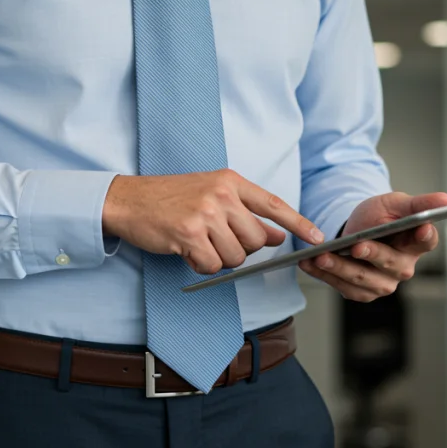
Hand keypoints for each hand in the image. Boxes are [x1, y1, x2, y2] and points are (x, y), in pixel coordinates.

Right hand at [102, 169, 322, 274]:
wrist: (129, 200)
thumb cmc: (170, 199)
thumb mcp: (212, 197)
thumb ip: (246, 215)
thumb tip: (277, 236)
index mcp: (230, 181)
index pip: (273, 204)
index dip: (298, 222)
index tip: (318, 236)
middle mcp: (221, 195)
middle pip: (255, 240)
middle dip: (240, 250)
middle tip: (215, 241)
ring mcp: (205, 214)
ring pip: (235, 257)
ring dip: (218, 259)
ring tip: (197, 243)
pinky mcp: (189, 234)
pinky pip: (212, 265)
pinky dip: (201, 266)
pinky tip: (186, 250)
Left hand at [298, 192, 446, 301]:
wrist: (355, 231)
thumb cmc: (379, 217)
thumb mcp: (395, 204)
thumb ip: (418, 203)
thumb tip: (446, 199)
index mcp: (416, 243)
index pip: (427, 240)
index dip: (425, 236)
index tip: (421, 228)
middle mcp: (403, 268)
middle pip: (390, 263)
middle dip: (372, 255)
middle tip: (357, 246)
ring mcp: (383, 283)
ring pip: (362, 279)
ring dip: (339, 268)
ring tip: (321, 256)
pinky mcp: (363, 292)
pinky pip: (344, 287)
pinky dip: (324, 276)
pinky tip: (309, 264)